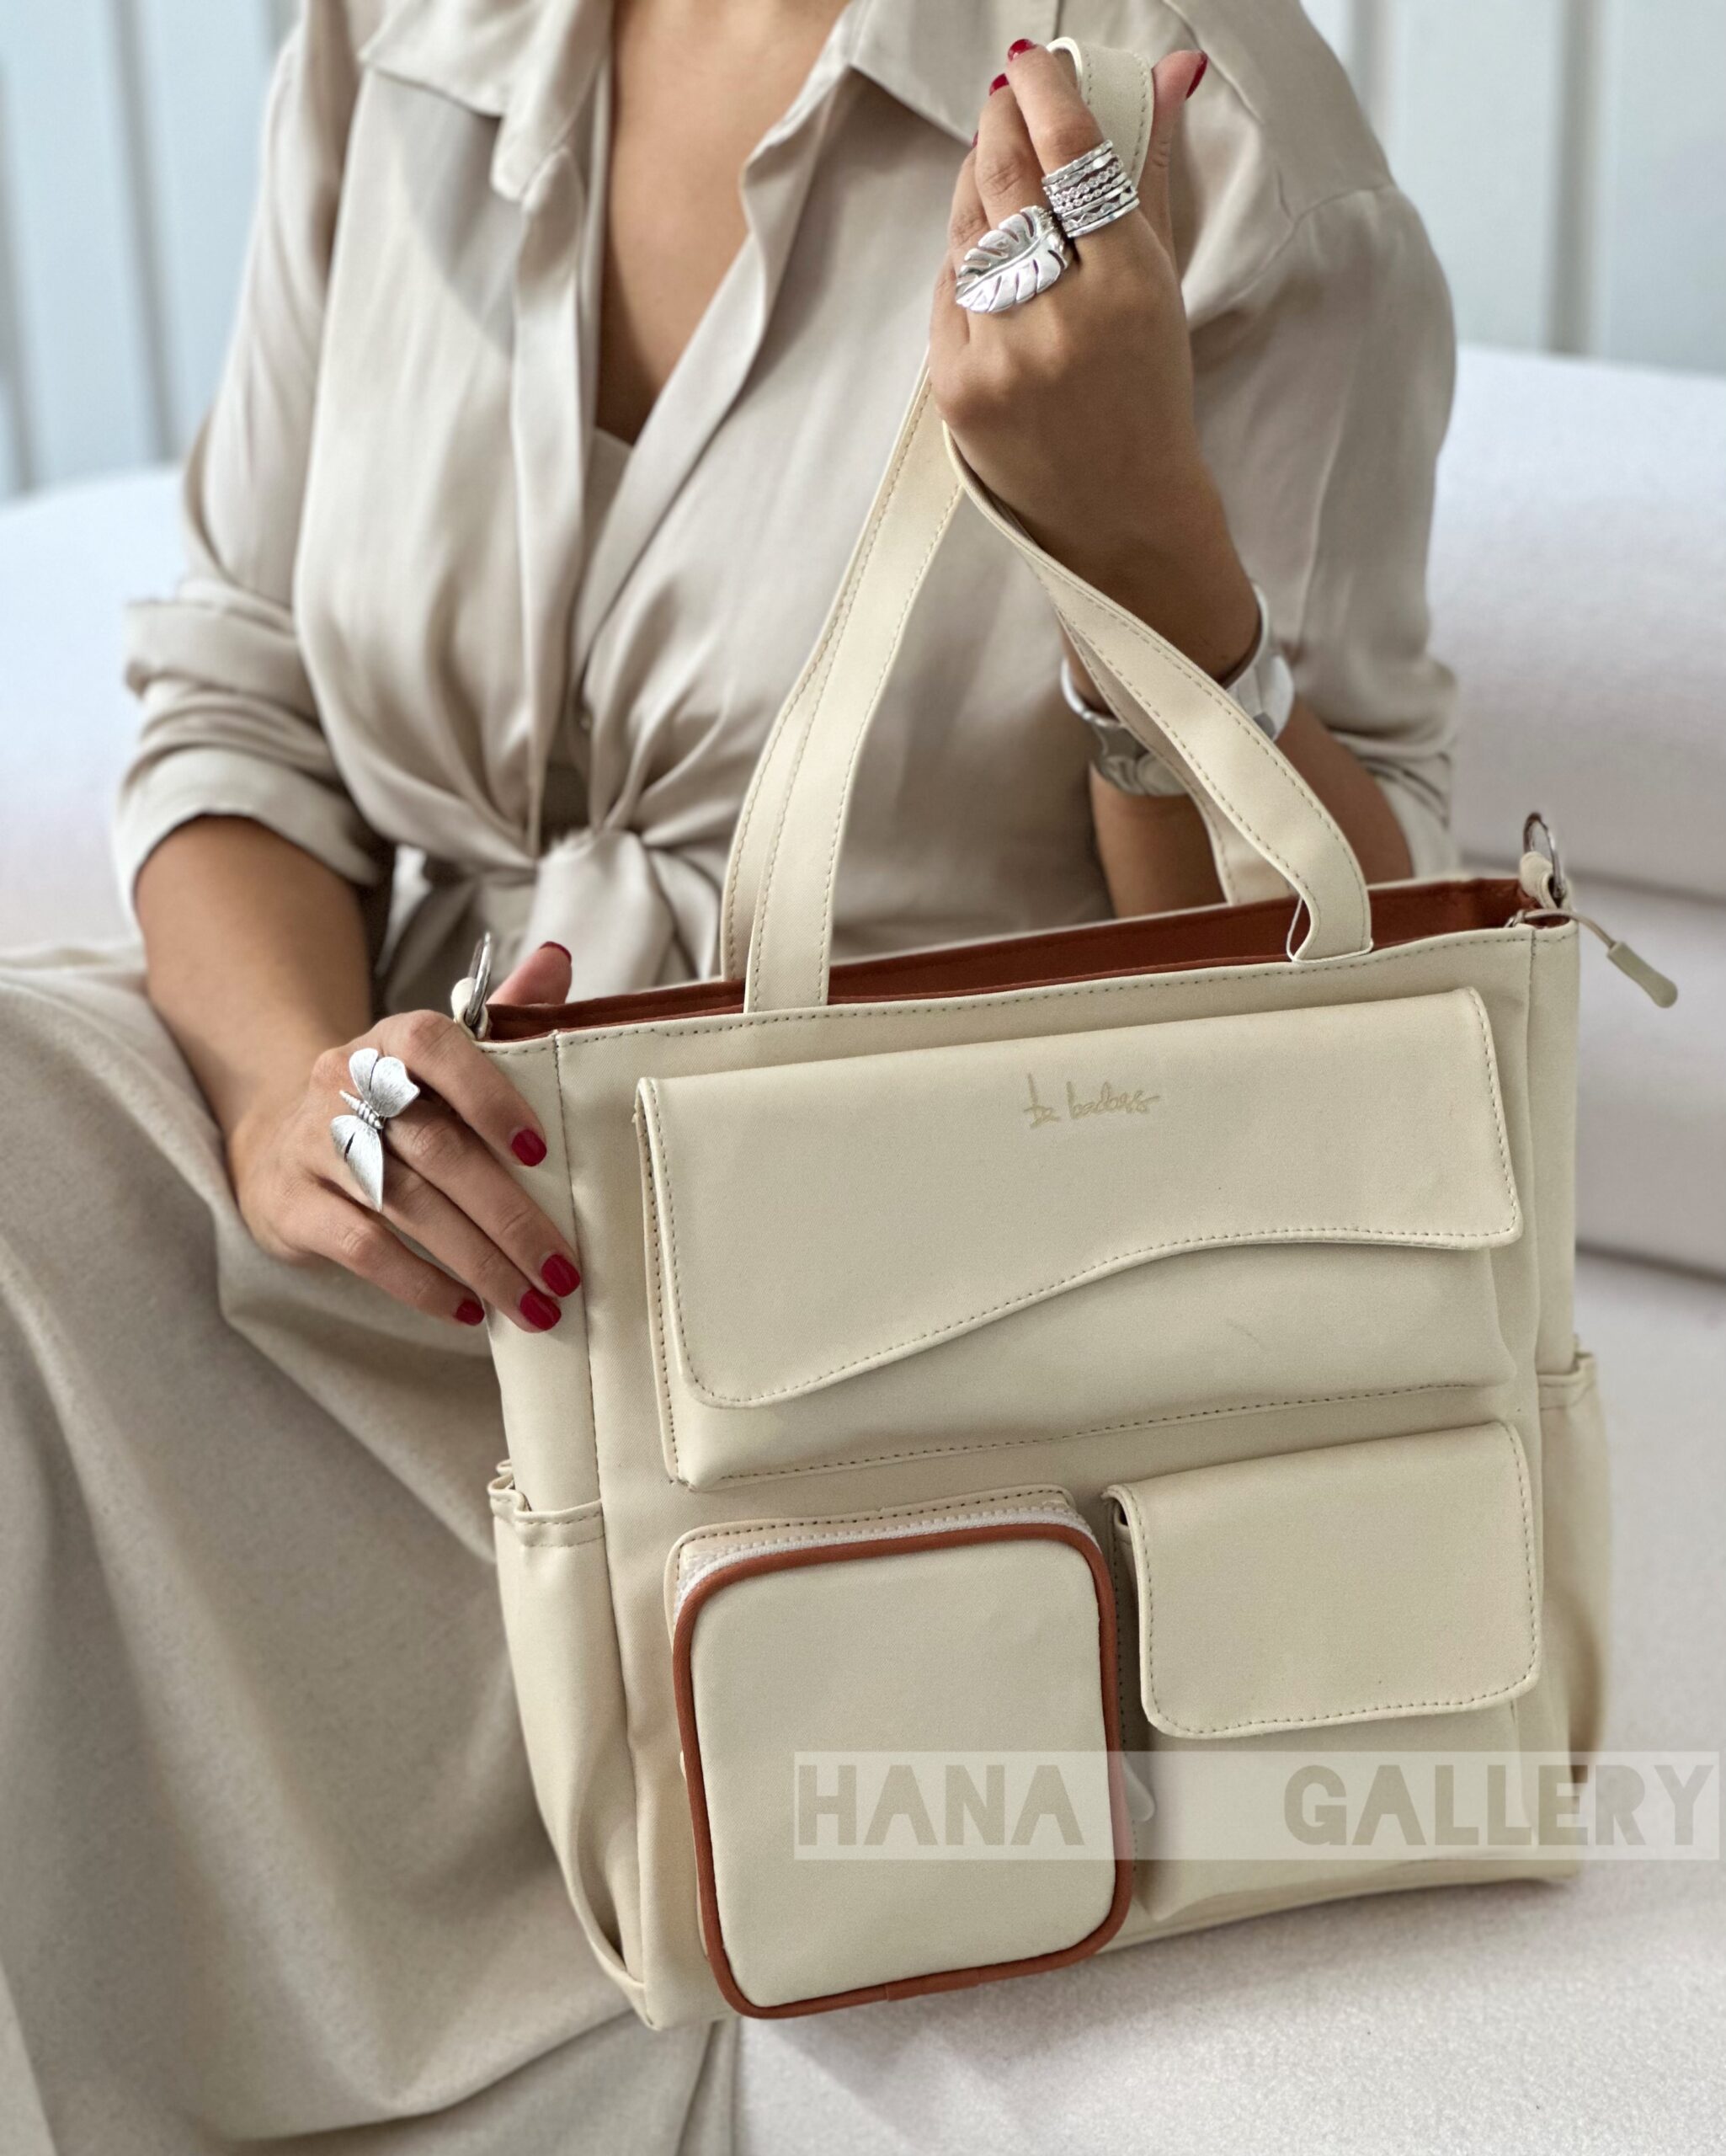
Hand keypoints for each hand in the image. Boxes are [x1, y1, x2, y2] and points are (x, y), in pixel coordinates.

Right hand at [229, 941, 582, 1332]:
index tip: (543, 1154)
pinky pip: (363, 1247)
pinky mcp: (293, 1203)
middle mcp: (347, 1082)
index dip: (491, 1098)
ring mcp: (314, 1143)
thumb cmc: (398, 1101)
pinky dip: (420, 1282)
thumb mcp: (445, 1058)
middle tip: (564, 1269)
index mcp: (395, 1039)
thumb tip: (559, 958)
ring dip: (480, 1263)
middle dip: (510, 1216)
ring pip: (407, 1205)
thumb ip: (507, 1014)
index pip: (439, 1049)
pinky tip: (466, 1309)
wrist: (285, 1136)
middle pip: (437, 1148)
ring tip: (534, 1304)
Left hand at [930, 42, 1257, 679]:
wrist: (1121, 518)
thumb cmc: (1149, 398)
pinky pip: (948, 291)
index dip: (1048, 94)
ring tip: (1000, 170)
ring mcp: (999, 356)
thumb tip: (1168, 69)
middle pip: (1009, 180)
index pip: (1076, 158)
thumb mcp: (1163, 285)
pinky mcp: (954, 387)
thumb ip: (1153, 175)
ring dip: (979, 188)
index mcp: (1129, 289)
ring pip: (970, 231)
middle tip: (1006, 95)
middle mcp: (1061, 320)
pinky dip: (965, 265)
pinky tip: (990, 260)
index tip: (1032, 62)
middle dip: (1002, 124)